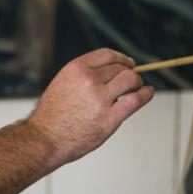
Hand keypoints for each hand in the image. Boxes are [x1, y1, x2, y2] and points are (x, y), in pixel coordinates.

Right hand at [27, 48, 153, 168]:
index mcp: (76, 69)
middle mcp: (89, 80)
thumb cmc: (52, 115)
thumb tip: (110, 71)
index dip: (121, 58)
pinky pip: (136, 100)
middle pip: (121, 68)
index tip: (128, 63)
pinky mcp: (110, 118)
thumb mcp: (63, 83)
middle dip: (130, 73)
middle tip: (133, 81)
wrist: (45, 138)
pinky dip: (145, 94)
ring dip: (138, 82)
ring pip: (131, 80)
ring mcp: (100, 99)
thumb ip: (84, 75)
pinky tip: (147, 93)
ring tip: (139, 88)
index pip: (107, 55)